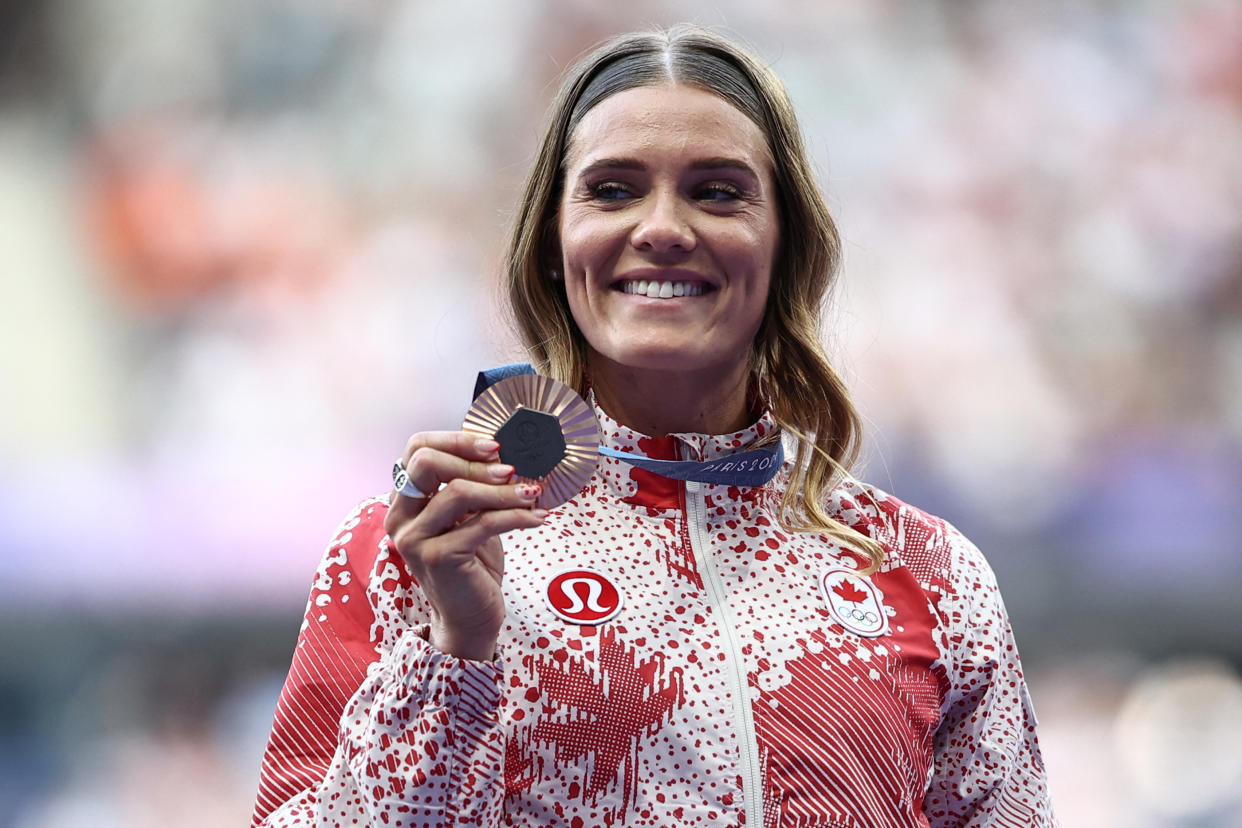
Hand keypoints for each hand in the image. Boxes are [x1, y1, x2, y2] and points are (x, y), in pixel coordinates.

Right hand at [384, 431, 546, 660]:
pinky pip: (483, 523)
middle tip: (510, 469)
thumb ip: (470, 486)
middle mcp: (400, 517)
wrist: (469, 617)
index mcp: (404, 501)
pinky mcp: (438, 558)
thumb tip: (502, 453)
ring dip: (503, 491)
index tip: (493, 447)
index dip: (456, 440)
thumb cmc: (471, 563)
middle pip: (427, 462)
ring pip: (458, 492)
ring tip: (531, 494)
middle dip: (475, 461)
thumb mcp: (467, 517)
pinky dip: (517, 516)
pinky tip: (537, 518)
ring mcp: (415, 539)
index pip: (417, 448)